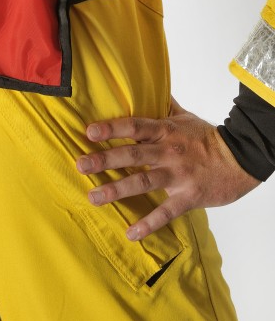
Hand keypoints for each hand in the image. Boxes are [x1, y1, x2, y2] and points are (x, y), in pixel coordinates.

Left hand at [75, 97, 259, 240]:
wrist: (241, 158)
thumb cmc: (208, 137)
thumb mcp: (185, 116)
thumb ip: (164, 106)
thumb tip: (148, 87)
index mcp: (165, 130)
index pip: (134, 126)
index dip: (111, 128)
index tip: (89, 132)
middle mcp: (168, 151)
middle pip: (132, 154)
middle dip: (104, 160)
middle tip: (80, 165)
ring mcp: (177, 175)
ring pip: (143, 182)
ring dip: (116, 190)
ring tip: (94, 197)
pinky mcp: (188, 197)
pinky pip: (166, 212)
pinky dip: (148, 224)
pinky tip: (131, 233)